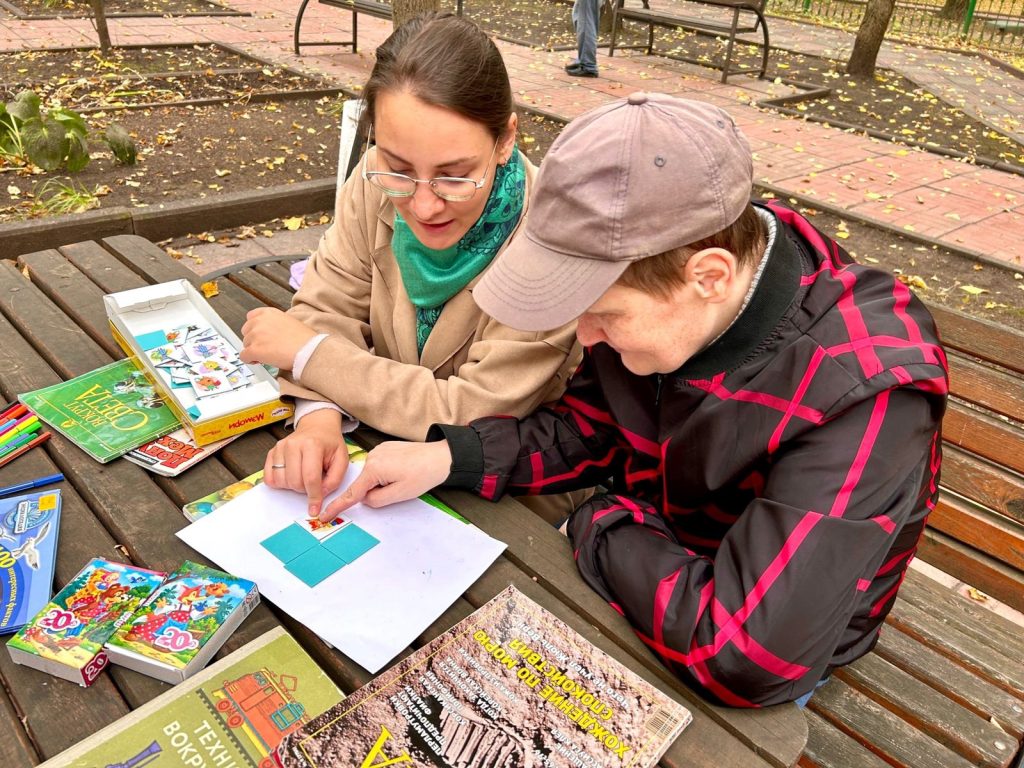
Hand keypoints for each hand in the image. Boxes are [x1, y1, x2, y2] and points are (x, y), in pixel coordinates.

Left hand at [240, 307, 316, 371]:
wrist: (308, 350)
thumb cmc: (304, 340)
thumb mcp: (289, 322)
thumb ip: (275, 324)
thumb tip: (269, 333)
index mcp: (269, 313)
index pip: (251, 317)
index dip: (254, 328)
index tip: (259, 335)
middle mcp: (260, 322)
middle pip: (246, 331)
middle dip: (253, 340)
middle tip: (264, 347)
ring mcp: (256, 335)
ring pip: (245, 344)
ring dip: (253, 350)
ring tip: (267, 355)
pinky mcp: (254, 349)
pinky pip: (244, 356)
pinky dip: (250, 360)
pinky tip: (260, 361)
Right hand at [264, 409, 348, 518]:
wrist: (317, 426)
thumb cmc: (330, 443)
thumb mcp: (342, 458)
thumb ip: (335, 479)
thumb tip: (321, 494)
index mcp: (312, 445)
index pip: (310, 478)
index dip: (313, 496)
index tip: (315, 509)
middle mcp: (293, 445)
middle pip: (294, 482)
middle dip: (304, 490)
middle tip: (313, 483)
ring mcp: (280, 448)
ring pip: (280, 481)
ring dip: (292, 486)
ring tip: (303, 477)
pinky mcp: (272, 452)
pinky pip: (269, 478)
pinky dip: (280, 483)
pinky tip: (291, 476)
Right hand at [321, 440, 451, 520]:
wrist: (441, 456)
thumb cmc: (423, 474)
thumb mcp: (399, 495)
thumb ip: (376, 500)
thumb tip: (365, 499)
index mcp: (374, 469)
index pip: (352, 493)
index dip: (338, 506)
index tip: (324, 515)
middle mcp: (372, 456)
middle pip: (365, 484)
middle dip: (377, 491)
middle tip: (400, 486)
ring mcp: (379, 450)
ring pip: (373, 477)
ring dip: (384, 482)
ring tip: (405, 477)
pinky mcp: (385, 448)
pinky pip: (379, 467)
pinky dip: (387, 474)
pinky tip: (403, 470)